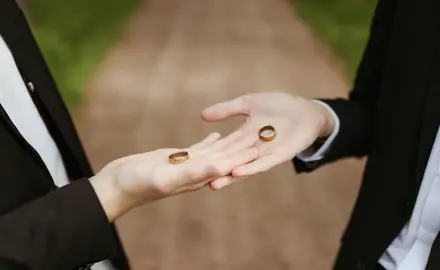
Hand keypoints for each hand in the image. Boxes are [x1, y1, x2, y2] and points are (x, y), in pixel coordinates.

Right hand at [90, 131, 258, 220]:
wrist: (118, 184)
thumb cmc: (138, 184)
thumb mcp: (167, 177)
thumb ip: (193, 173)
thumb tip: (221, 167)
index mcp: (196, 177)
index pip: (226, 166)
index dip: (243, 156)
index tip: (261, 146)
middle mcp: (196, 172)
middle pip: (225, 157)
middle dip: (243, 146)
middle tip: (262, 133)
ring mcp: (187, 165)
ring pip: (214, 151)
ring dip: (231, 142)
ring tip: (246, 130)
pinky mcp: (177, 158)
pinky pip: (199, 148)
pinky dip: (210, 141)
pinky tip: (217, 134)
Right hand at [201, 92, 334, 188]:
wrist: (304, 109)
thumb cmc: (278, 105)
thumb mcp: (248, 104)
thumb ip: (226, 110)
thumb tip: (202, 115)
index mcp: (243, 137)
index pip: (223, 148)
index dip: (209, 155)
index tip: (191, 164)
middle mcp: (252, 149)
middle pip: (231, 162)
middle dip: (216, 172)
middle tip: (196, 182)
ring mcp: (265, 153)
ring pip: (246, 167)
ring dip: (230, 176)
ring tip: (214, 184)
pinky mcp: (280, 155)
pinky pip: (264, 164)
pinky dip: (252, 168)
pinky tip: (239, 172)